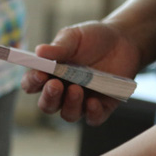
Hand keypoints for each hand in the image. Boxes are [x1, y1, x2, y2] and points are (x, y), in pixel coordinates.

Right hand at [21, 21, 141, 125]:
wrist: (124, 40)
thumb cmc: (93, 38)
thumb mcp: (74, 37)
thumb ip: (58, 46)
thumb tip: (39, 51)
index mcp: (49, 75)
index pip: (32, 85)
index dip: (32, 82)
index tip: (39, 74)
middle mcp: (61, 92)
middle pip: (47, 105)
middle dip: (49, 97)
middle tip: (54, 85)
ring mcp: (81, 101)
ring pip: (68, 114)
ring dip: (69, 105)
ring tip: (76, 89)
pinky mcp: (101, 107)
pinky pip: (93, 118)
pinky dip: (92, 113)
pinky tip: (93, 102)